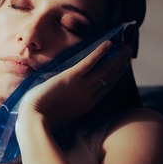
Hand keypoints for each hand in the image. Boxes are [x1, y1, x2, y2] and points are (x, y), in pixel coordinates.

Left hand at [17, 41, 132, 131]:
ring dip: (117, 58)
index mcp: (86, 105)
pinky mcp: (70, 78)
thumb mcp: (62, 113)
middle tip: (128, 53)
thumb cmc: (42, 118)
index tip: (123, 67)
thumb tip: (71, 96)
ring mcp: (80, 87)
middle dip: (121, 65)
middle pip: (109, 77)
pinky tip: (109, 44)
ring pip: (104, 70)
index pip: (106, 88)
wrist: (34, 119)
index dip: (116, 76)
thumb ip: (70, 104)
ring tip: (126, 48)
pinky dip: (99, 53)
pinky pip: (89, 63)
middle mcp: (88, 95)